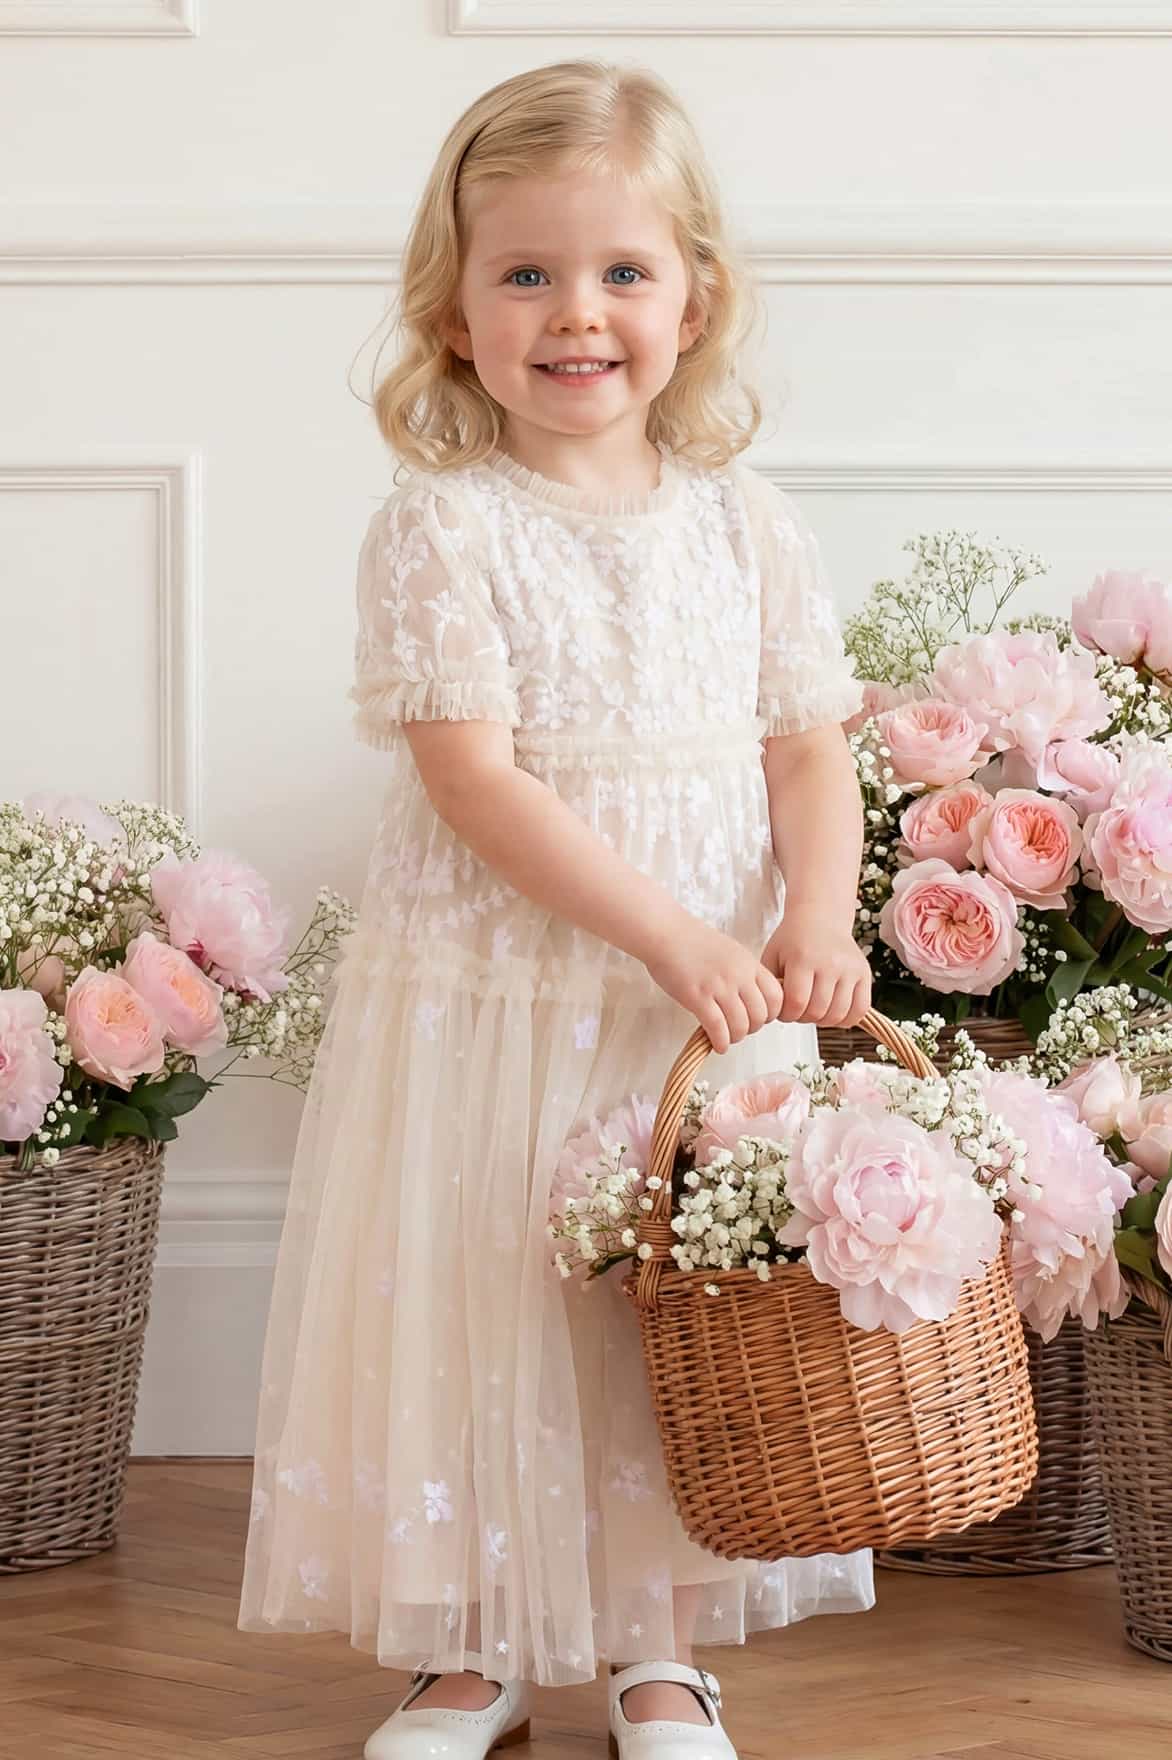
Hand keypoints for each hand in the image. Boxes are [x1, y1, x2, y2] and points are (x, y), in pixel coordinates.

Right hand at [642, 916, 783, 1054]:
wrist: (665, 932)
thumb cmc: (692, 941)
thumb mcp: (730, 951)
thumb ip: (744, 972)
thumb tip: (751, 998)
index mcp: (749, 964)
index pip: (776, 996)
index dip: (771, 1013)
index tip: (759, 1017)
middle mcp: (738, 976)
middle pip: (761, 1015)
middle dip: (753, 1028)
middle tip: (741, 1028)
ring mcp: (718, 987)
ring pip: (741, 1025)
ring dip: (736, 1037)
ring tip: (727, 1037)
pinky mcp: (697, 997)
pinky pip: (717, 1028)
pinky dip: (721, 1042)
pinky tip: (717, 1044)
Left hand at [761, 911, 871, 1028]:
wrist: (820, 917)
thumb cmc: (793, 940)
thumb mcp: (772, 956)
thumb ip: (771, 985)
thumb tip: (775, 1012)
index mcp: (803, 959)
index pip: (797, 1003)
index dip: (787, 1015)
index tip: (784, 1010)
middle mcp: (830, 963)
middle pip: (817, 1011)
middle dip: (803, 1018)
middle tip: (798, 1010)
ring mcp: (850, 969)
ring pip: (838, 1014)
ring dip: (823, 1020)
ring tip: (814, 1010)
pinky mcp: (864, 973)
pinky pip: (860, 1009)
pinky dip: (846, 1019)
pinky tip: (833, 1012)